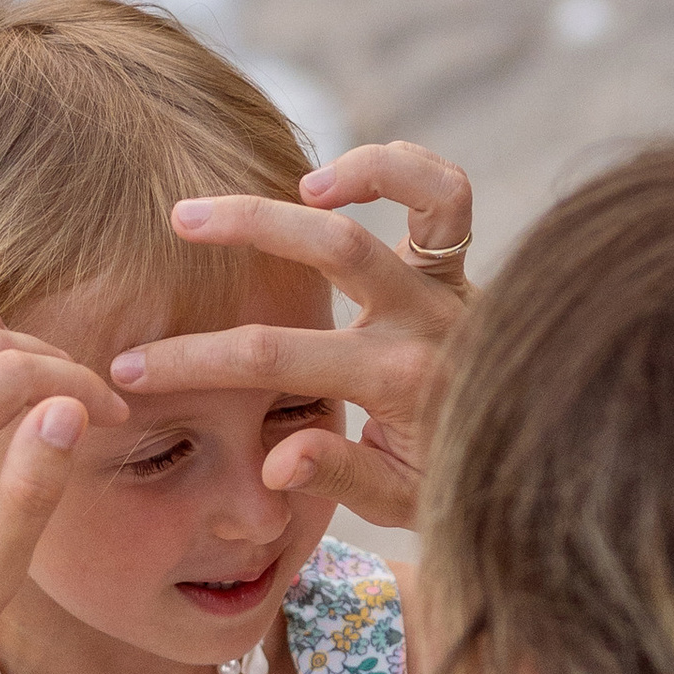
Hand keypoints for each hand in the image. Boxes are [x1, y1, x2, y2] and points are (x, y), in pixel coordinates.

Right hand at [108, 140, 475, 528]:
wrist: (543, 462)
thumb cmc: (459, 486)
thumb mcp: (399, 503)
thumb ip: (337, 475)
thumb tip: (274, 460)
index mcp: (400, 381)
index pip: (277, 357)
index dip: (192, 361)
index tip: (129, 369)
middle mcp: (430, 320)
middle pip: (337, 248)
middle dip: (248, 226)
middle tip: (180, 221)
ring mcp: (453, 285)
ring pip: (410, 197)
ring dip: (341, 173)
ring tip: (286, 183)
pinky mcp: (465, 268)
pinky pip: (446, 196)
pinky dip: (397, 170)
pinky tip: (333, 183)